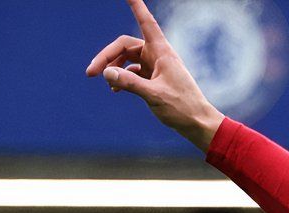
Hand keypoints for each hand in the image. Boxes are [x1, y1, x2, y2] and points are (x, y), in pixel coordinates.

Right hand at [87, 0, 226, 152]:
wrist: (198, 124)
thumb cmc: (182, 107)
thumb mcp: (154, 95)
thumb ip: (130, 83)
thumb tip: (106, 72)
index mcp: (161, 51)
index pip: (145, 21)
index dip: (136, 5)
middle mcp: (157, 55)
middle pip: (125, 46)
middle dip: (107, 57)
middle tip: (90, 73)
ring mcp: (155, 66)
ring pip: (127, 59)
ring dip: (113, 68)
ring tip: (105, 83)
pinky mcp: (154, 78)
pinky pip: (133, 72)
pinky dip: (122, 77)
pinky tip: (115, 89)